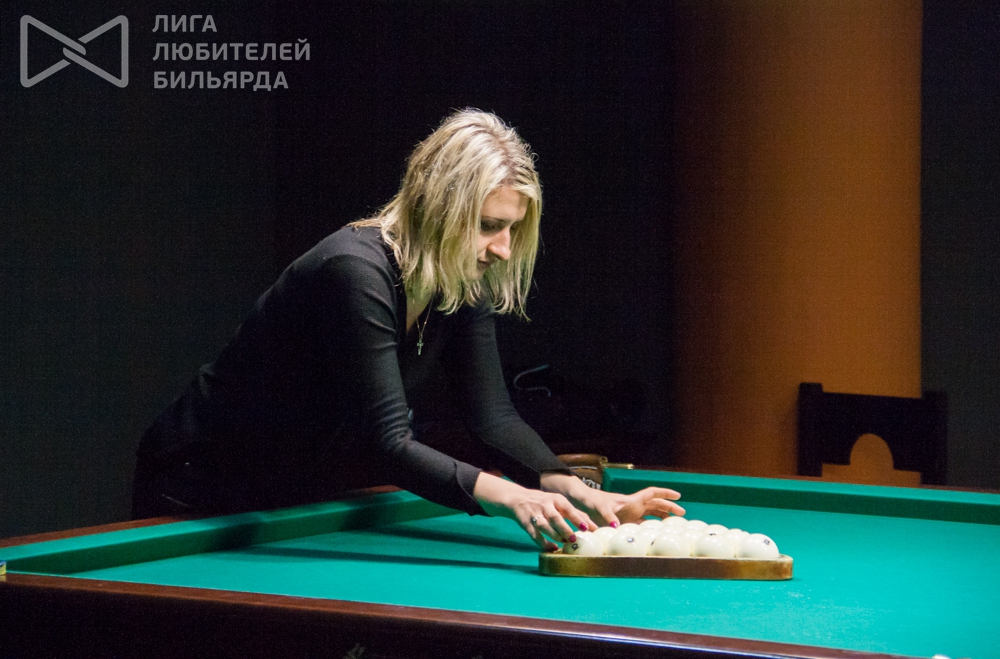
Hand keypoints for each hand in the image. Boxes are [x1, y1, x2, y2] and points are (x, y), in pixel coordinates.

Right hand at [473, 472, 595, 550]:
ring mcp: (534, 514)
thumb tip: (592, 526)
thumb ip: (573, 513)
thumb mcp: (557, 503)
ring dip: (554, 536)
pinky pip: (534, 535)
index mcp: (556, 499)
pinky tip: (551, 549)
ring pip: (544, 526)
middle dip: (564, 528)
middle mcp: (545, 505)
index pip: (568, 508)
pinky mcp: (525, 522)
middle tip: (573, 538)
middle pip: (555, 517)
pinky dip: (542, 543)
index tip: (587, 528)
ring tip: (562, 544)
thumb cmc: (543, 503)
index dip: (577, 518)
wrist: (517, 499)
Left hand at [540, 472, 684, 527]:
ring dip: (662, 517)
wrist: (580, 500)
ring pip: (651, 513)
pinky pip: (641, 523)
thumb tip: (616, 527)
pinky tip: (655, 534)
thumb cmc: (590, 500)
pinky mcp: (624, 520)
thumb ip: (608, 516)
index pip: (652, 493)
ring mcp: (629, 513)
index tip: (679, 496)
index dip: (666, 494)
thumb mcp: (599, 508)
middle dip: (669, 507)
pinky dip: (650, 527)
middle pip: (656, 504)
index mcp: (630, 500)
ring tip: (674, 525)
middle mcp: (632, 505)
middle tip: (683, 515)